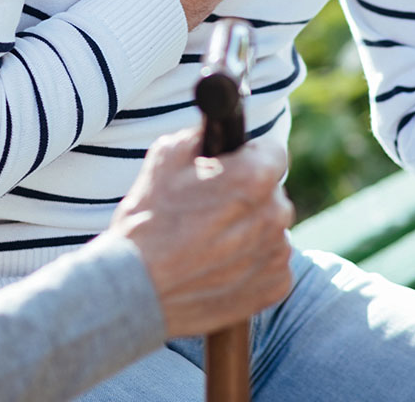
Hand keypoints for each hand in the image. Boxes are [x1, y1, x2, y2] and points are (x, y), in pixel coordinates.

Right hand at [108, 128, 294, 337]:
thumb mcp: (166, 155)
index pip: (273, 152)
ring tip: (210, 239)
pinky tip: (219, 263)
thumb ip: (203, 136)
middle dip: (249, 194)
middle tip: (212, 205)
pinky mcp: (274, 286)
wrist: (138, 287)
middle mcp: (274, 215)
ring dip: (251, 228)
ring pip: (271, 227)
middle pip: (272, 192)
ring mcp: (276, 253)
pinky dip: (252, 261)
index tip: (230, 166)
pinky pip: (271, 262)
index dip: (248, 155)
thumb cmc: (149, 218)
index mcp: (253, 178)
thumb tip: (217, 127)